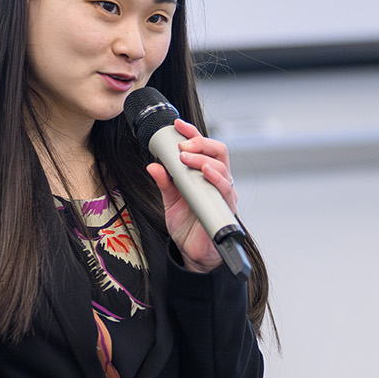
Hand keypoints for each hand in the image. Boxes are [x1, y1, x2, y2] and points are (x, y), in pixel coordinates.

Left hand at [145, 119, 238, 271]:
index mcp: (204, 175)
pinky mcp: (225, 207)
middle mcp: (217, 181)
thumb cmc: (187, 225)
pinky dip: (216, 178)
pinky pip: (225, 189)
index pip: (204, 147)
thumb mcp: (170, 201)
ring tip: (186, 158)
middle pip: (218, 151)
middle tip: (181, 146)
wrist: (193, 252)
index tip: (178, 125)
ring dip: (202, 158)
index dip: (193, 134)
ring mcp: (223, 193)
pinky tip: (205, 171)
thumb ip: (164, 183)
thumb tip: (153, 165)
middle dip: (200, 143)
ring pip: (222, 167)